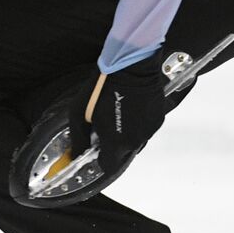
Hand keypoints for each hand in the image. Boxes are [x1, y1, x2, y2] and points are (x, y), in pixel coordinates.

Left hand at [67, 50, 167, 172]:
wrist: (131, 66)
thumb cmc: (103, 87)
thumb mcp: (79, 113)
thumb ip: (78, 139)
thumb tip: (75, 155)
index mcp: (116, 142)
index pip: (108, 166)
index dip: (100, 159)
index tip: (95, 149)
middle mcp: (136, 140)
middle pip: (122, 154)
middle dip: (113, 145)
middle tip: (104, 126)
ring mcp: (149, 130)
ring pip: (135, 141)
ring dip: (126, 134)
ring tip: (117, 113)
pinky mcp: (158, 118)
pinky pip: (145, 128)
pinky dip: (137, 123)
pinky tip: (129, 108)